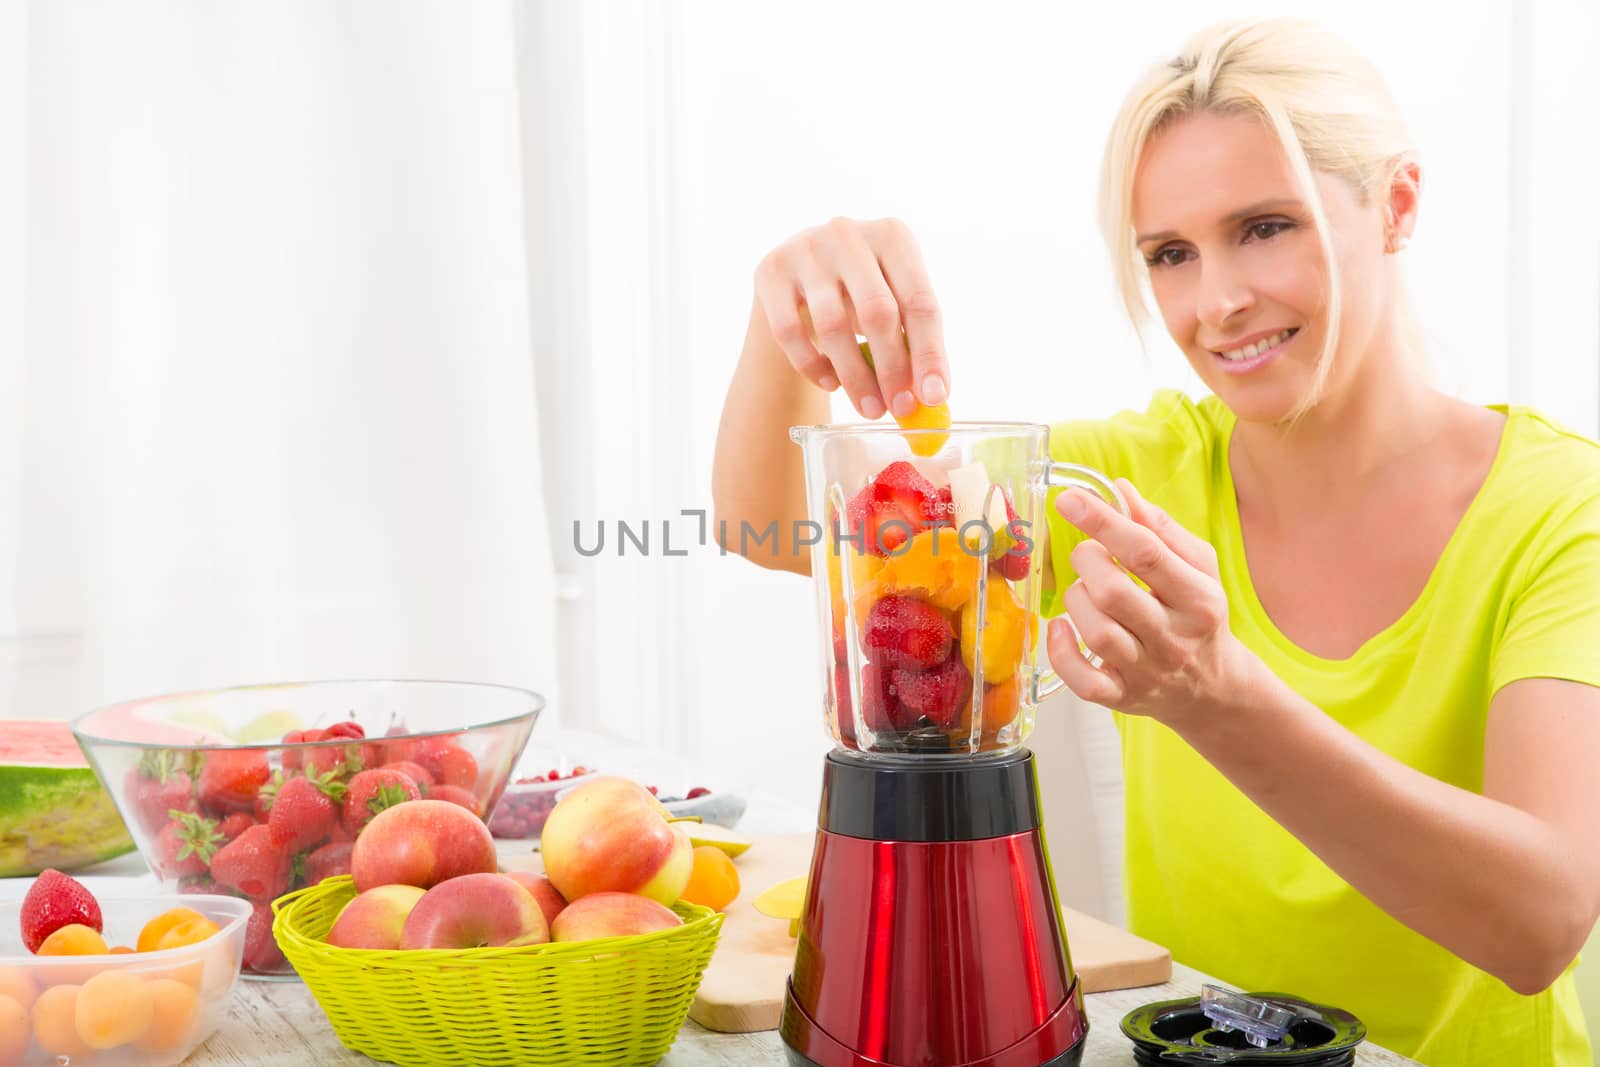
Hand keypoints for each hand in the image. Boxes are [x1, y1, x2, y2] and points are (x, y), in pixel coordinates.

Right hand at [753, 217, 949, 419]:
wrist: (800, 277)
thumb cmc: (859, 295)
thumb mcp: (893, 302)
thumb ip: (914, 341)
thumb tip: (932, 396)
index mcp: (894, 236)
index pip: (920, 301)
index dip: (929, 353)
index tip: (934, 397)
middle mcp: (849, 233)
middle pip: (878, 312)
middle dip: (892, 369)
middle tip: (899, 409)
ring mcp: (806, 249)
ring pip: (833, 325)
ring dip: (855, 376)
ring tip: (870, 408)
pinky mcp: (770, 271)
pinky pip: (790, 332)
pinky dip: (812, 365)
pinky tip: (831, 384)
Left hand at [1045, 478, 1257, 725]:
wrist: (1213, 689)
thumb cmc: (1198, 617)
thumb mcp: (1198, 567)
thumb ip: (1160, 527)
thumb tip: (1118, 490)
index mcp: (1198, 599)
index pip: (1146, 553)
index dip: (1102, 522)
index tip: (1069, 499)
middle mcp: (1174, 637)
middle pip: (1113, 593)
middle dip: (1087, 561)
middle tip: (1089, 555)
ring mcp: (1148, 672)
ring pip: (1096, 632)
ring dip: (1076, 601)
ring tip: (1086, 591)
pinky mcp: (1123, 698)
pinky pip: (1083, 682)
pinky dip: (1062, 652)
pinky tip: (1062, 629)